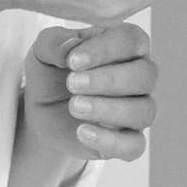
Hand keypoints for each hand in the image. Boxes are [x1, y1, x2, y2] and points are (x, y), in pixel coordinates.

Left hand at [22, 23, 154, 162]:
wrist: (41, 108)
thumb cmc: (51, 69)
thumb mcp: (43, 49)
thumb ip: (54, 42)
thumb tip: (71, 48)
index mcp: (124, 45)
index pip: (132, 39)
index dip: (106, 49)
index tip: (73, 61)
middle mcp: (138, 77)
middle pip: (145, 75)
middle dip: (108, 80)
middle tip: (71, 84)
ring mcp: (136, 110)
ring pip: (144, 111)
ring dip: (109, 109)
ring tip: (74, 106)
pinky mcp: (127, 140)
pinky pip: (135, 146)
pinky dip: (110, 141)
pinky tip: (82, 132)